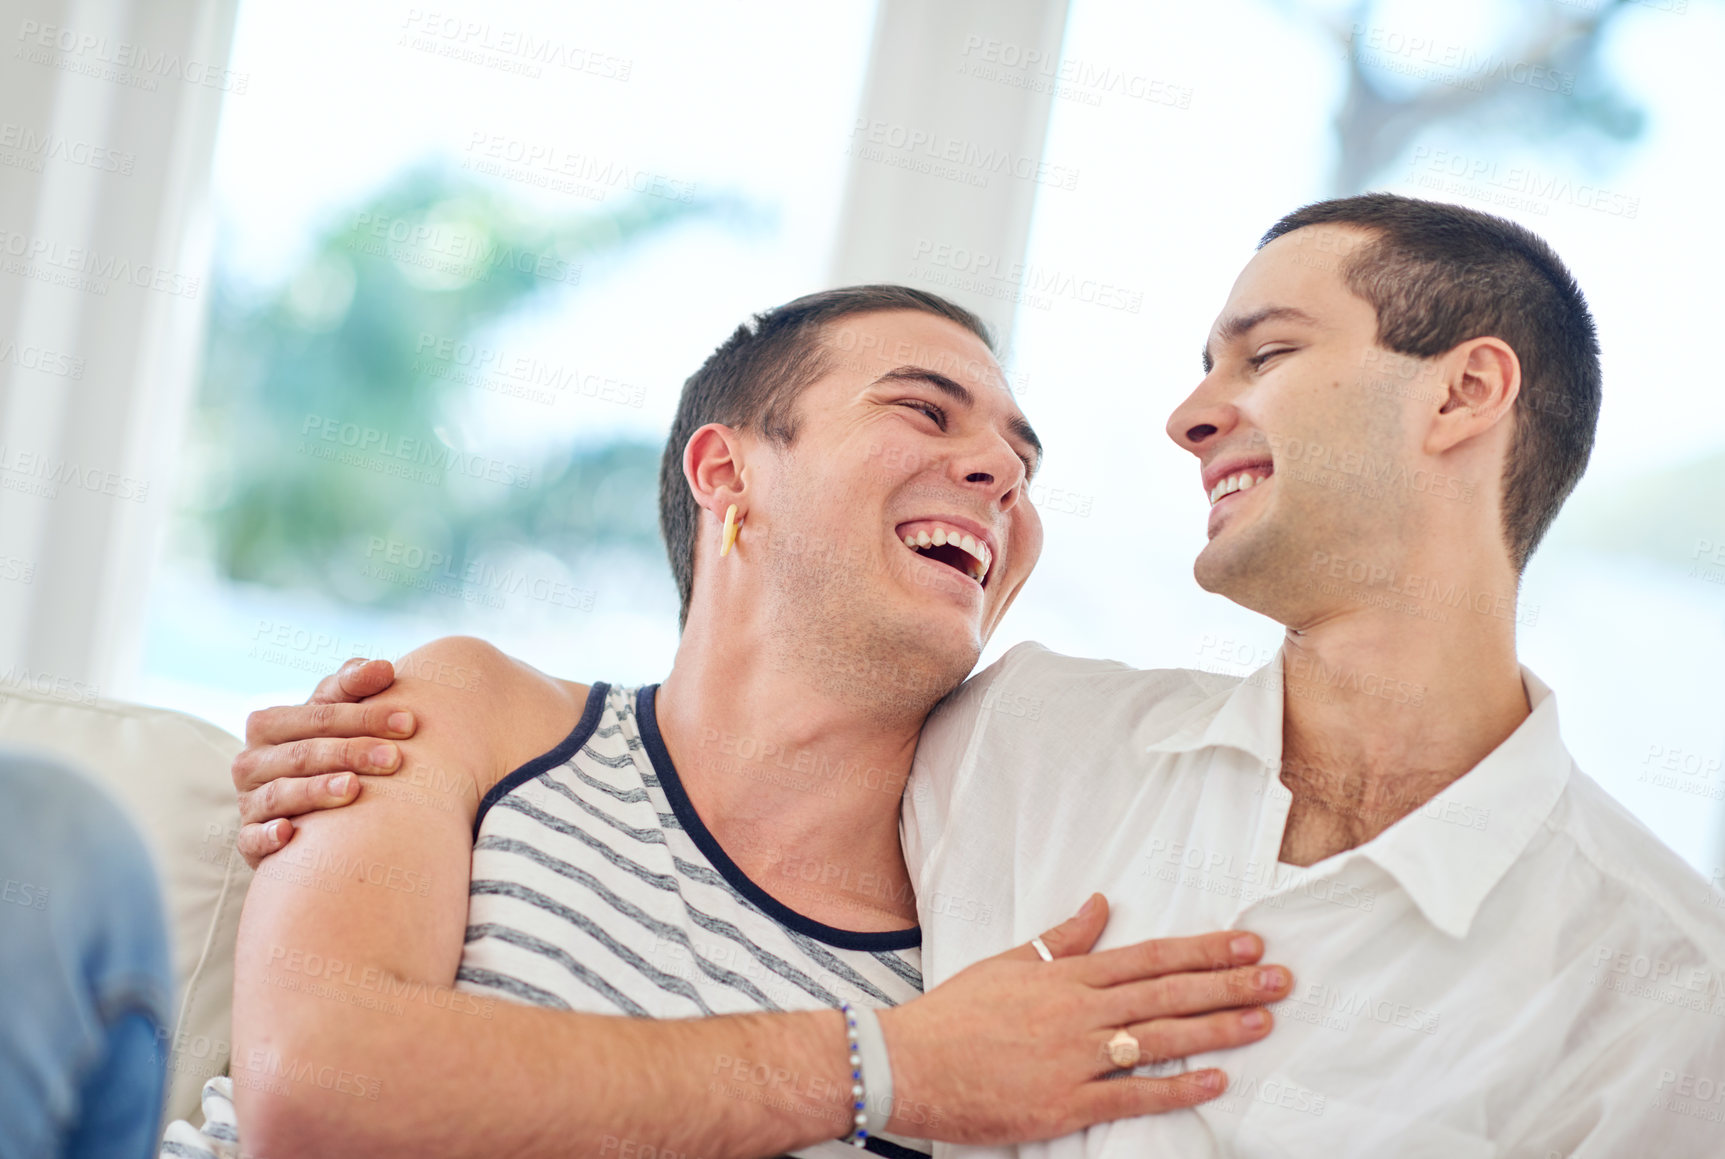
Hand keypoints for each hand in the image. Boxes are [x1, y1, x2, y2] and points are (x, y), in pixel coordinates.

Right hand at [231, 658, 410, 866]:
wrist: (302, 808)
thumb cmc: (326, 748)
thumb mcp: (335, 714)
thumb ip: (353, 686)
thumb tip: (383, 667)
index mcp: (269, 724)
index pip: (319, 715)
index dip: (365, 716)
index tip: (409, 722)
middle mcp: (252, 761)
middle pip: (303, 753)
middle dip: (350, 752)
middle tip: (394, 758)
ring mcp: (249, 802)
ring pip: (279, 793)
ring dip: (315, 791)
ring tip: (354, 789)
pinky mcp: (249, 840)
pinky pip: (251, 839)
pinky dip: (267, 836)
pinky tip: (289, 833)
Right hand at [880, 894, 1289, 1142]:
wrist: (909, 1062)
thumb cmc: (956, 1013)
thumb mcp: (1009, 963)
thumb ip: (1060, 938)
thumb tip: (1098, 905)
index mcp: (1066, 976)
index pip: (1149, 957)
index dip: (1203, 950)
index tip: (1247, 944)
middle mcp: (1078, 1012)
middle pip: (1166, 993)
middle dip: (1228, 985)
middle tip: (1279, 979)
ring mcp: (1074, 1059)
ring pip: (1159, 1038)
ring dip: (1217, 1029)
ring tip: (1263, 1021)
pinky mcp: (1064, 1103)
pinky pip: (1131, 1094)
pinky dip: (1176, 1087)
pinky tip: (1214, 1080)